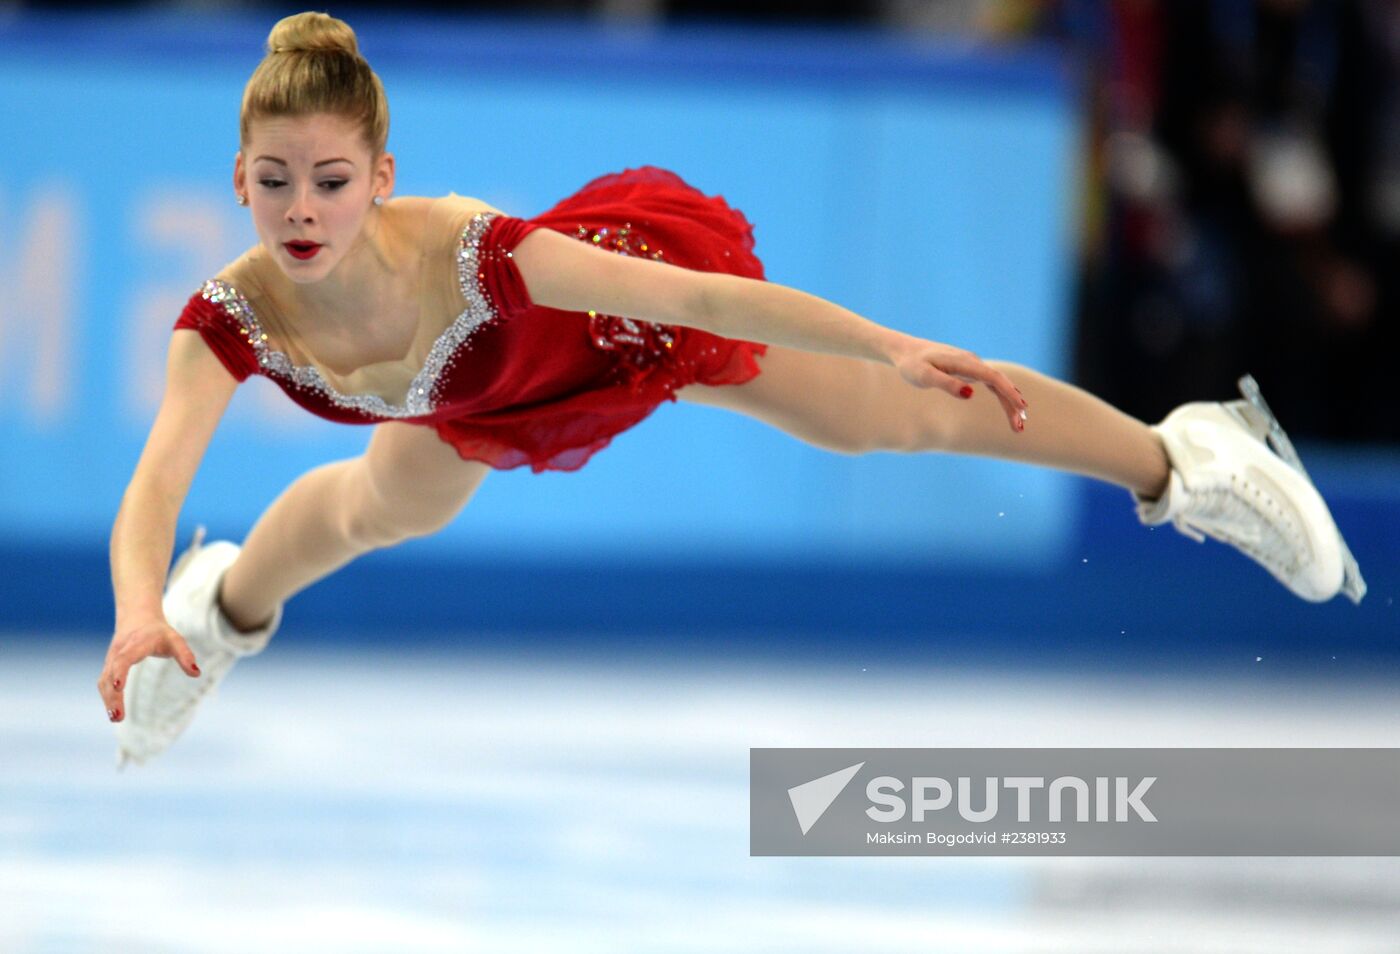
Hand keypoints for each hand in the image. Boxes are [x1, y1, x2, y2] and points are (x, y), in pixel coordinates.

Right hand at [98, 619, 200, 721]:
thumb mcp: (175, 640)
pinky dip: (107, 697)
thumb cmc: (159, 632)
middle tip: (118, 717)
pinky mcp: (108, 667)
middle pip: (110, 674)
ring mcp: (111, 660)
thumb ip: (185, 655)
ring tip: (116, 718)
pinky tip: (114, 712)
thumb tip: (197, 673)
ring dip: (108, 700)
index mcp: (135, 644)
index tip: (119, 687)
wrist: (137, 618)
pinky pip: (104, 683)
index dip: (120, 672)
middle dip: (113, 695)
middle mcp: (119, 652)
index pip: (124, 658)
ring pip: (104, 681)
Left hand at [893, 339, 1028, 432]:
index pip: (993, 377)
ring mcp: (971, 365)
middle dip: (1012, 403)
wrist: (904, 351)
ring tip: (1019, 423)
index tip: (1020, 407)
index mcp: (964, 362)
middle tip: (1021, 425)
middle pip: (999, 382)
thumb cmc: (912, 365)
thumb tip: (970, 393)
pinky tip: (1009, 407)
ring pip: (997, 383)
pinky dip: (1001, 395)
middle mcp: (972, 362)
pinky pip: (990, 383)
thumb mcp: (924, 377)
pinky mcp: (968, 370)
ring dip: (1009, 402)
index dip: (1008, 392)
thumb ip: (946, 384)